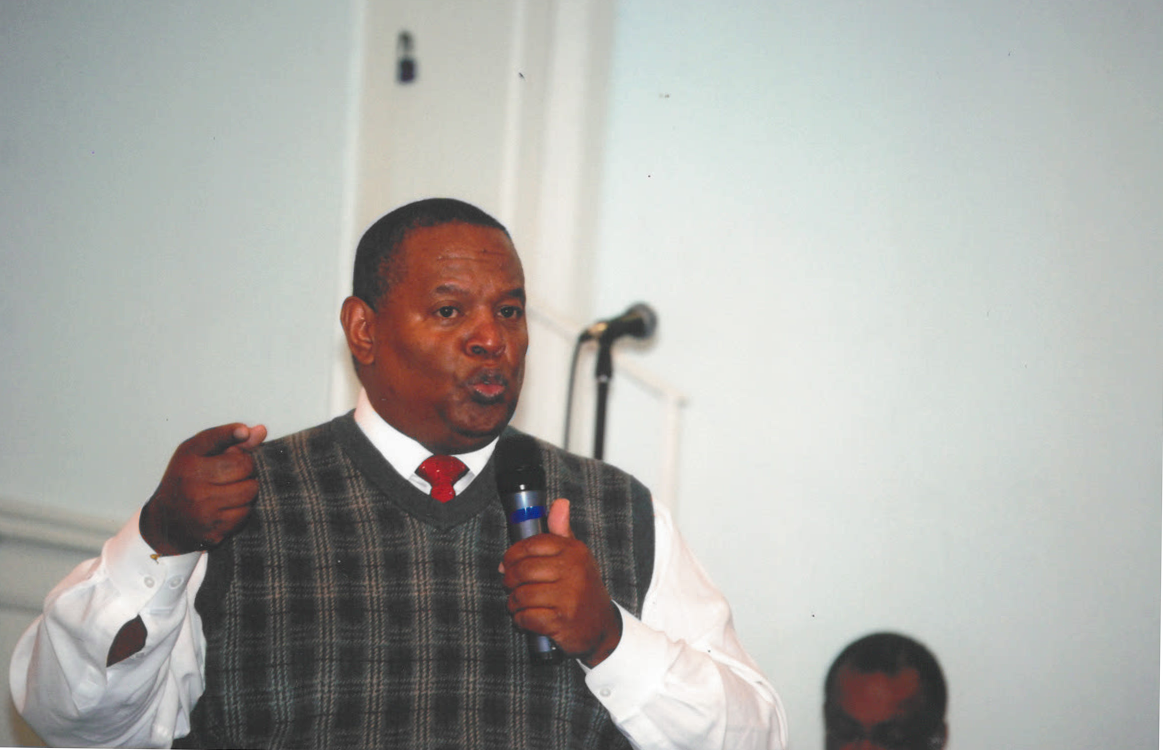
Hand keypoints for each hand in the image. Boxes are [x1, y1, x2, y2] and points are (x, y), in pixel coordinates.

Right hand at [139, 423, 266, 555]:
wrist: (166, 521)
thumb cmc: (186, 478)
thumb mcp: (198, 453)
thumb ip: (228, 439)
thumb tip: (261, 431)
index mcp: (189, 463)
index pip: (224, 446)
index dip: (237, 439)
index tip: (244, 432)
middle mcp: (194, 486)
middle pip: (246, 468)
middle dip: (246, 469)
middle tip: (234, 473)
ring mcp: (203, 511)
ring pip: (249, 492)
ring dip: (247, 490)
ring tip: (231, 489)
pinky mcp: (212, 531)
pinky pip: (244, 514)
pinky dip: (242, 509)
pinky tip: (227, 507)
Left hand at [500, 499, 622, 666]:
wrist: (601, 625)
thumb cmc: (582, 587)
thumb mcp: (577, 556)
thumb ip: (562, 531)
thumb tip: (560, 503)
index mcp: (574, 551)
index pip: (531, 545)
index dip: (512, 555)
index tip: (507, 563)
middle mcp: (573, 572)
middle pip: (522, 570)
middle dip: (509, 580)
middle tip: (510, 584)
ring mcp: (568, 597)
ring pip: (521, 595)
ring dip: (514, 602)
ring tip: (518, 603)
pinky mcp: (561, 621)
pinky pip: (526, 617)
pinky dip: (521, 620)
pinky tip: (527, 617)